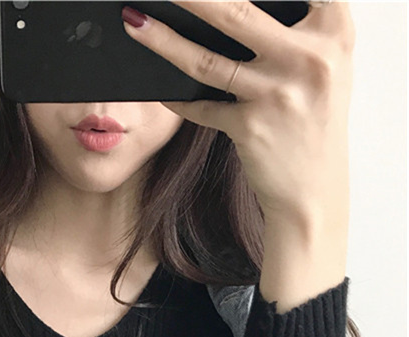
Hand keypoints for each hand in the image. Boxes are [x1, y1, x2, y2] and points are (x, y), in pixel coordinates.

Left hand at [121, 0, 354, 223]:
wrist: (314, 188)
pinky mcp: (251, 127)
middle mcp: (310, 56)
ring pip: (206, 59)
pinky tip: (156, 86)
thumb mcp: (323, 62)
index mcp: (333, 27)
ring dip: (162, 39)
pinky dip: (175, 97)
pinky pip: (200, 105)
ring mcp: (278, 93)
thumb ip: (295, 26)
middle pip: (235, 12)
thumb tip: (222, 6)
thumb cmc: (312, 117)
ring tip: (134, 21)